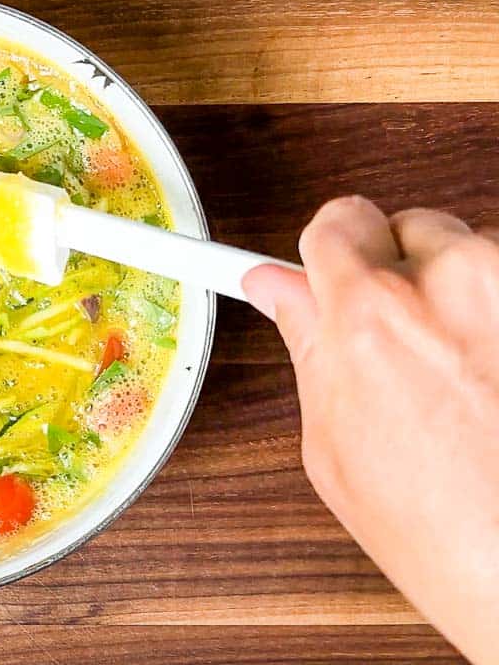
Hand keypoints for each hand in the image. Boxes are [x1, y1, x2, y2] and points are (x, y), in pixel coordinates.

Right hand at [243, 197, 498, 664]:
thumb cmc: (446, 533)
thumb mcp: (334, 445)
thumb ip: (308, 346)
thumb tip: (280, 293)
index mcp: (370, 316)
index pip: (335, 224)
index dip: (330, 252)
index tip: (326, 259)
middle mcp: (453, 283)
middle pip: (409, 228)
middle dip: (401, 273)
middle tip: (404, 342)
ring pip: (475, 257)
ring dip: (466, 298)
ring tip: (469, 380)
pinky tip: (496, 381)